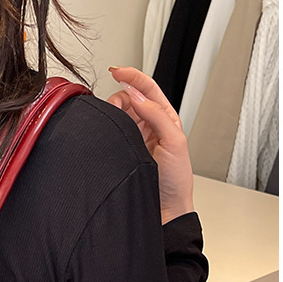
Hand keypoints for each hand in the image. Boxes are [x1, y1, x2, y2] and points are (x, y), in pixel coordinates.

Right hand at [106, 66, 193, 223]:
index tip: (117, 71)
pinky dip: (107, 129)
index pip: (147, 88)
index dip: (132, 76)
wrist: (166, 210)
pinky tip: (107, 134)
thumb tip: (136, 95)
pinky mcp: (123, 152)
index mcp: (165, 118)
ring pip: (117, 115)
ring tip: (113, 128)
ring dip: (112, 114)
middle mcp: (148, 125)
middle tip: (115, 111)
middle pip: (128, 98)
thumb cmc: (176, 181)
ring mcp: (134, 138)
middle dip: (119, 97)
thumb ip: (156, 115)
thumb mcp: (174, 141)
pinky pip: (112, 133)